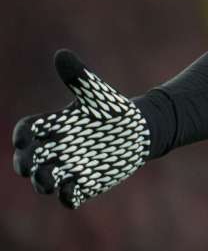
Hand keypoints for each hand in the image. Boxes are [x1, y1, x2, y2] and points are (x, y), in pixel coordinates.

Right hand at [12, 50, 149, 208]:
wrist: (142, 130)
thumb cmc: (115, 110)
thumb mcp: (97, 94)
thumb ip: (79, 77)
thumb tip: (61, 54)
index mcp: (54, 127)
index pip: (26, 133)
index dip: (21, 137)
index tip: (23, 139)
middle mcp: (56, 150)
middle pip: (28, 160)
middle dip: (24, 164)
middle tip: (28, 166)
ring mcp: (69, 169)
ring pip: (45, 181)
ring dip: (43, 182)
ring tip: (49, 179)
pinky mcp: (86, 184)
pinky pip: (70, 197)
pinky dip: (68, 196)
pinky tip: (73, 190)